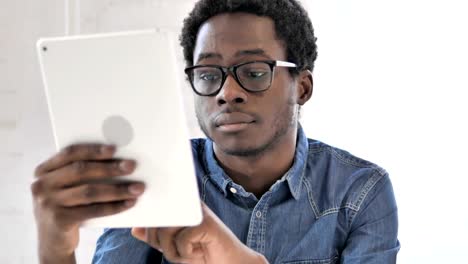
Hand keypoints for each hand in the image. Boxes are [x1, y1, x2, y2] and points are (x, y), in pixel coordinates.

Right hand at [31, 144, 144, 262]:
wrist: (53, 241)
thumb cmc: (66, 206)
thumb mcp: (65, 187)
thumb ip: (79, 172)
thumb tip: (117, 159)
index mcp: (43, 171)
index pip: (70, 153)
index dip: (93, 150)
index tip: (114, 148)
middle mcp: (41, 185)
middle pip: (80, 170)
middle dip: (109, 167)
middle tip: (131, 166)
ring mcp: (48, 203)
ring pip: (89, 191)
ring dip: (117, 189)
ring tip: (137, 188)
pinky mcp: (59, 220)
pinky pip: (93, 210)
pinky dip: (114, 207)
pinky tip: (128, 203)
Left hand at [131, 203, 267, 263]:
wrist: (230, 262)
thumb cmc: (202, 252)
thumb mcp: (174, 247)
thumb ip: (156, 237)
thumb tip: (135, 229)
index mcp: (180, 205)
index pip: (154, 211)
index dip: (150, 229)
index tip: (160, 243)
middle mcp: (188, 204)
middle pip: (156, 221)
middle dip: (160, 245)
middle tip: (177, 253)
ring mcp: (198, 212)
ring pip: (165, 230)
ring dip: (172, 251)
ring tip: (186, 255)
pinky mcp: (205, 224)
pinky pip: (181, 240)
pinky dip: (186, 254)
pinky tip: (199, 253)